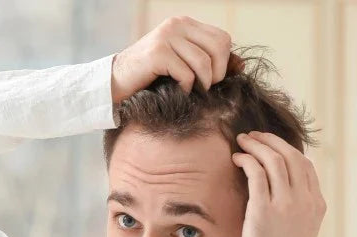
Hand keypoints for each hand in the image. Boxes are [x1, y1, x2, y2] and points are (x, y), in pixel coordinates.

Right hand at [111, 16, 240, 102]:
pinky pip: (187, 74)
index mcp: (184, 23)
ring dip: (202, 84)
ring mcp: (166, 37)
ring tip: (192, 92)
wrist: (114, 82)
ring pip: (204, 62)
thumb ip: (207, 59)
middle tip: (205, 87)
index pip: (222, 38)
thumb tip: (242, 64)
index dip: (224, 61)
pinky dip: (186, 88)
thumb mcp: (181, 62)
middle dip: (217, 73)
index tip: (213, 78)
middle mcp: (176, 25)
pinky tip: (177, 92)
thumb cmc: (150, 76)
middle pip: (219, 47)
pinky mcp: (157, 54)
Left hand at [233, 131, 325, 236]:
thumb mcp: (302, 229)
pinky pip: (256, 173)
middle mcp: (305, 199)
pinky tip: (237, 158)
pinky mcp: (264, 209)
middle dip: (271, 141)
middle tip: (254, 136)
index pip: (305, 166)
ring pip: (274, 160)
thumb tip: (285, 187)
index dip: (287, 150)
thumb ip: (298, 207)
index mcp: (317, 203)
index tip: (271, 146)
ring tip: (243, 141)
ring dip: (257, 145)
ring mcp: (286, 203)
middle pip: (291, 156)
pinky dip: (247, 160)